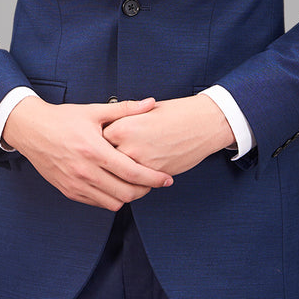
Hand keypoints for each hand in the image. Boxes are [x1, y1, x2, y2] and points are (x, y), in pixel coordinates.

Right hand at [3, 96, 173, 211]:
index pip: (131, 172)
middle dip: (145, 190)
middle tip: (154, 182)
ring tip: (137, 184)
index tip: (167, 179)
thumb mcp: (94, 111)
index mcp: (94, 150)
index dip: (153, 178)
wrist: (31, 130)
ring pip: (112, 203)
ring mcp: (75, 184)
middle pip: (125, 193)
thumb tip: (151, 101)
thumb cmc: (63, 119)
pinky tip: (116, 185)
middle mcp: (85, 171)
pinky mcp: (68, 191)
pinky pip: (97, 203)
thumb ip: (125, 109)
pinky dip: (111, 198)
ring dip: (128, 196)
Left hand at [102, 95, 234, 175]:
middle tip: (103, 162)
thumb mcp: (143, 112)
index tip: (97, 144)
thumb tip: (109, 130)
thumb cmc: (175, 113)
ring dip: (116, 178)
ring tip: (115, 174)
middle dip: (104, 162)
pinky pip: (136, 185)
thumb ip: (124, 122)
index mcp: (123, 127)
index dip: (97, 143)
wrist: (202, 123)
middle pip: (105, 161)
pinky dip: (133, 184)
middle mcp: (129, 147)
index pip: (98, 140)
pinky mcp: (154, 175)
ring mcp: (141, 164)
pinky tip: (134, 179)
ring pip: (119, 178)